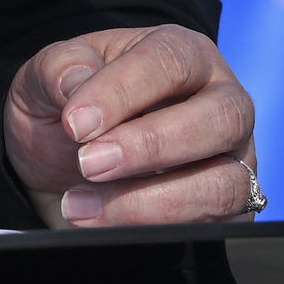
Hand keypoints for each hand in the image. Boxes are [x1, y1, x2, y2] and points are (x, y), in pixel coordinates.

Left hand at [2, 25, 258, 227]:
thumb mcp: (49, 78)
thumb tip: (76, 85)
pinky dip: (158, 230)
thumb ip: (59, 70)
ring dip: (149, 201)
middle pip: (221, 117)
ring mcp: (234, 159)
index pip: (171, 61)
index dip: (123, 91)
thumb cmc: (69, 111)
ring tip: (82, 205)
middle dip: (151, 146)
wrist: (61, 170)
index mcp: (184, 53)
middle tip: (88, 163)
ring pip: (223, 182)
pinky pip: (217, 226)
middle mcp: (222, 101)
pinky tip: (105, 225)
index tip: (76, 123)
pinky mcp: (232, 210)